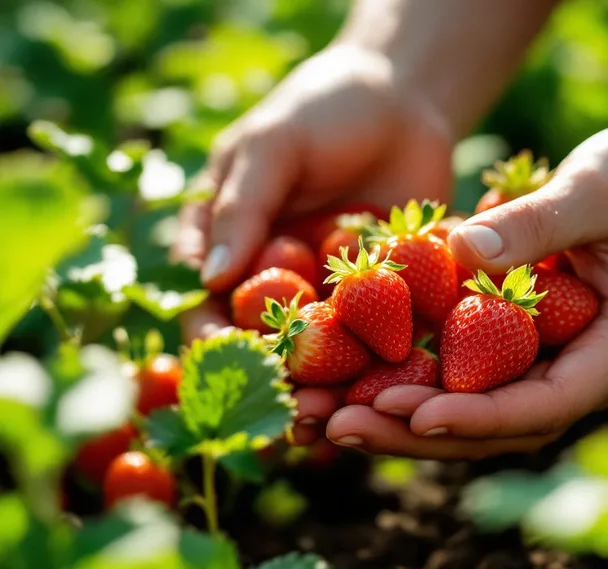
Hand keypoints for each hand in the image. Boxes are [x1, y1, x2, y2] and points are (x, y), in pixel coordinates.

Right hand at [172, 44, 453, 442]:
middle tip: (296, 418)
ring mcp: (331, 301)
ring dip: (327, 393)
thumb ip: (241, 208)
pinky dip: (381, 369)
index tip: (234, 372)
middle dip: (279, 386)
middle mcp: (277, 288)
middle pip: (268, 349)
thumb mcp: (272, 146)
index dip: (217, 345)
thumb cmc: (319, 112)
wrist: (398, 102)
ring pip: (323, 359)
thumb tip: (205, 280)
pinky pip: (379, 342)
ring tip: (339, 424)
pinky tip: (390, 395)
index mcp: (233, 254)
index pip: (211, 311)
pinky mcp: (384, 303)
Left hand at [326, 104, 607, 457]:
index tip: (408, 412)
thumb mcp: (600, 187)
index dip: (475, 415)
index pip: (543, 405)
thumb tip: (462, 252)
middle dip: (416, 431)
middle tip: (341, 428)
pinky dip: (410, 381)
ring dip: (400, 419)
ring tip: (329, 418)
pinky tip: (352, 381)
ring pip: (471, 412)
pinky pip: (462, 377)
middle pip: (494, 426)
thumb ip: (539, 221)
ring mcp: (548, 363)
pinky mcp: (518, 346)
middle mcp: (580, 371)